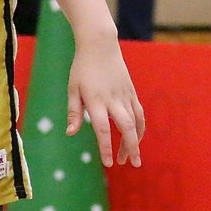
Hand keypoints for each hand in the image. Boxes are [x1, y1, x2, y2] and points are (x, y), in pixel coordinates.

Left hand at [66, 40, 144, 167]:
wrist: (100, 46)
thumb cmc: (82, 69)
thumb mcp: (72, 89)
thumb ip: (74, 112)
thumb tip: (71, 133)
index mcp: (95, 100)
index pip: (102, 129)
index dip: (106, 147)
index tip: (108, 164)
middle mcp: (113, 99)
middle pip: (126, 127)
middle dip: (130, 147)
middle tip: (131, 164)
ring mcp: (125, 95)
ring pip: (136, 122)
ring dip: (135, 141)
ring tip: (132, 158)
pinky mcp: (131, 92)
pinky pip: (139, 113)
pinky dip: (140, 128)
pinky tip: (136, 139)